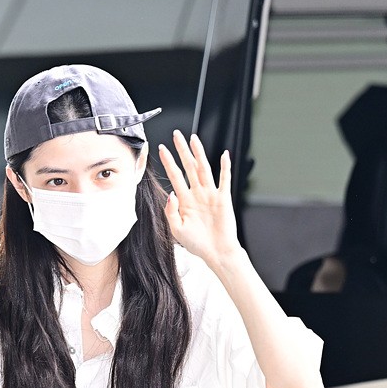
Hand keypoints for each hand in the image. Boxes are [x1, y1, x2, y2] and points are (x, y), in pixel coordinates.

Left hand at [158, 130, 240, 270]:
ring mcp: (211, 195)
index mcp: (185, 201)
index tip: (161, 149)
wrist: (216, 252)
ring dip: (199, 153)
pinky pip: (224, 180)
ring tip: (194, 138)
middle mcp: (197, 194)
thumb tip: (171, 193)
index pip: (175, 176)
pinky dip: (225, 167)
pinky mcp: (224, 199)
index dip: (169, 162)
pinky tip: (224, 155)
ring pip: (204, 169)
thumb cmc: (197, 244)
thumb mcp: (177, 229)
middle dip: (182, 151)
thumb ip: (171, 212)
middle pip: (188, 167)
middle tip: (176, 135)